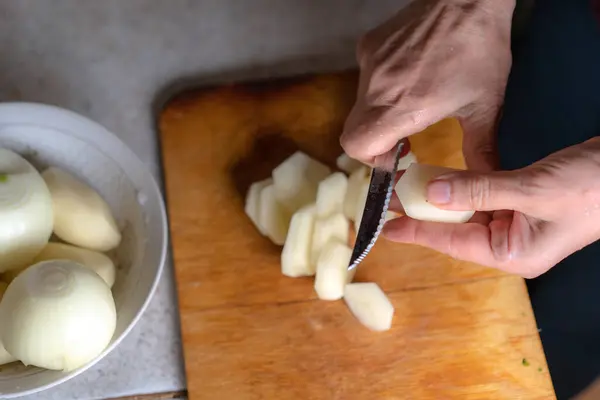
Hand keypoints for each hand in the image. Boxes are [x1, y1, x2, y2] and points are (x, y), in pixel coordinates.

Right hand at [341, 0, 514, 170]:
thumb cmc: (480, 49)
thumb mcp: (485, 106)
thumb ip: (481, 149)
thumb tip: (487, 179)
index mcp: (402, 106)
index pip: (356, 145)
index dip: (371, 158)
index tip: (395, 155)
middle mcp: (377, 87)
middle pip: (353, 131)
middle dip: (375, 141)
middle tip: (404, 136)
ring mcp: (369, 63)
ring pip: (360, 105)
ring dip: (380, 112)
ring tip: (412, 99)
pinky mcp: (369, 45)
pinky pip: (366, 77)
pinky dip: (381, 85)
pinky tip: (408, 73)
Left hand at [384, 137, 599, 277]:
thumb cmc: (591, 186)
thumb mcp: (531, 189)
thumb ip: (478, 189)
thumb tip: (431, 191)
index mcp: (513, 254)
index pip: (453, 243)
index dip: (417, 233)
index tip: (385, 227)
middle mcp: (510, 244)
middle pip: (456, 229)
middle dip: (424, 213)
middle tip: (390, 198)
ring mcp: (516, 224)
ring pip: (467, 211)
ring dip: (441, 197)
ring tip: (407, 185)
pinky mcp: (521, 204)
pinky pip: (481, 198)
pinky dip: (462, 187)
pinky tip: (441, 177)